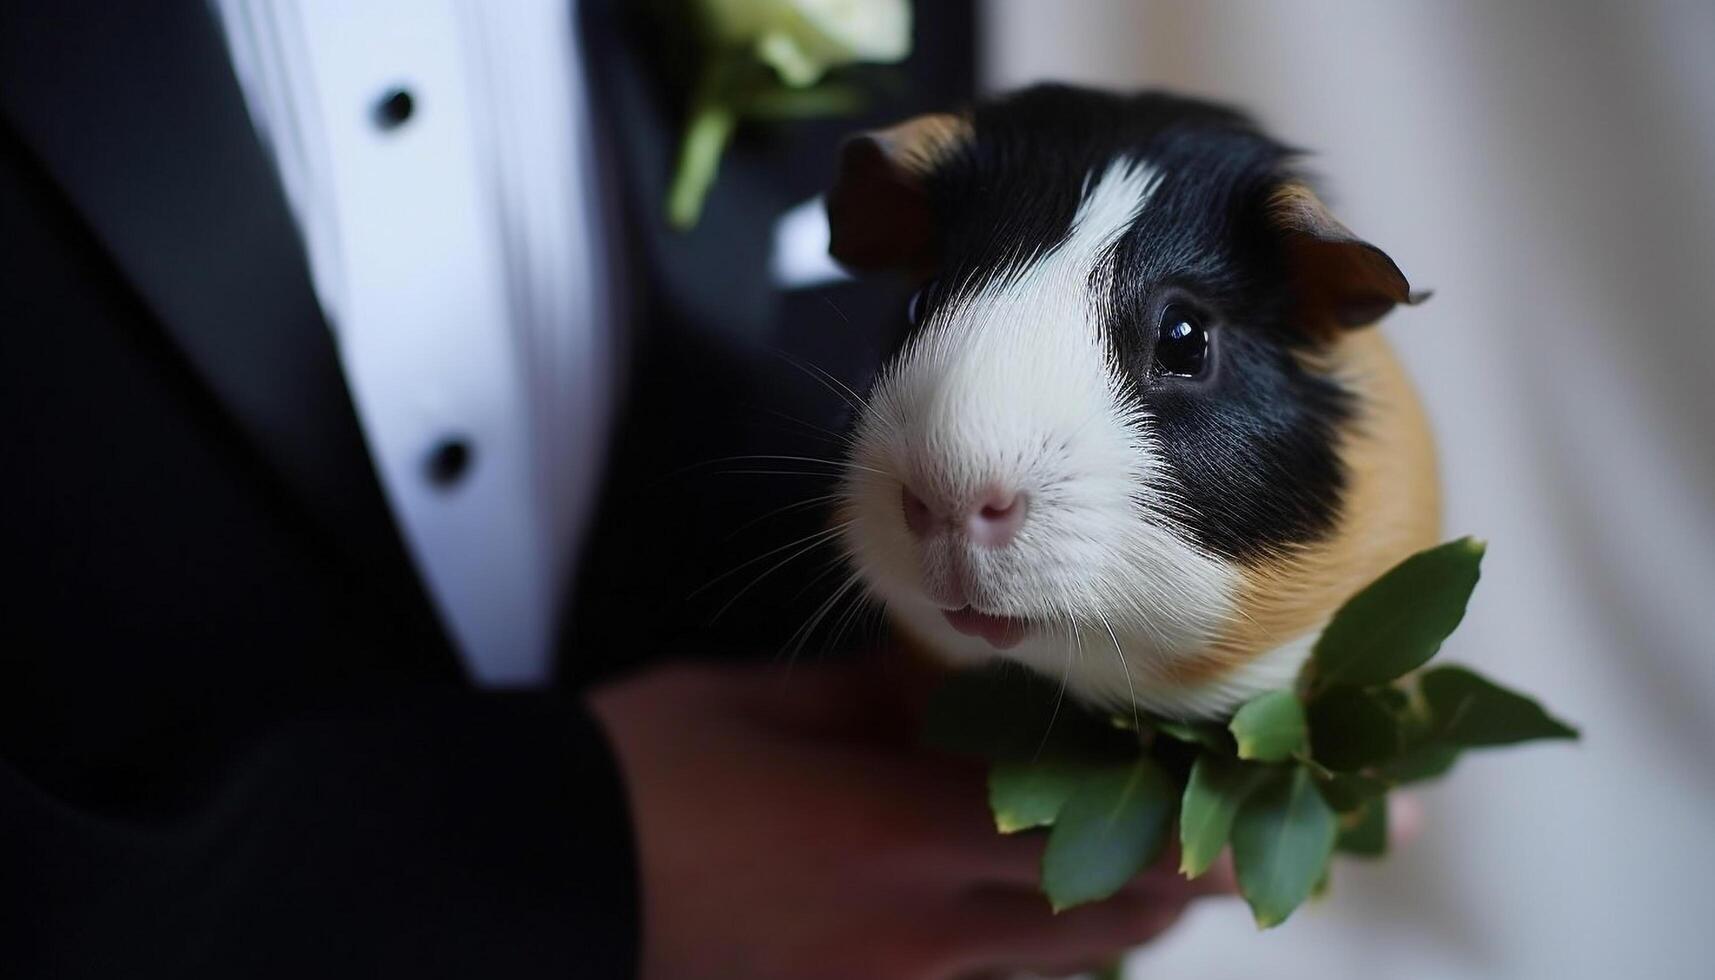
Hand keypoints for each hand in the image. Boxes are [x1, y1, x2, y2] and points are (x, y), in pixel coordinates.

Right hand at [589, 658, 1229, 979]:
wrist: (539, 886)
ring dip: (1103, 927)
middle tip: (1224, 849)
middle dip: (1175, 890)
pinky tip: (1012, 916)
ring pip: (1044, 969)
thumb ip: (881, 696)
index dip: (1185, 823)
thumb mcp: (765, 707)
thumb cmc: (641, 779)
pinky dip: (1018, 958)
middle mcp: (918, 932)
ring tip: (1146, 878)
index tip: (1244, 800)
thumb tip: (960, 672)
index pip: (1093, 834)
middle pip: (1099, 926)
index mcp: (904, 833)